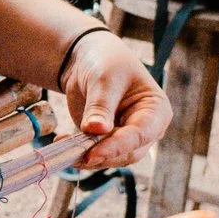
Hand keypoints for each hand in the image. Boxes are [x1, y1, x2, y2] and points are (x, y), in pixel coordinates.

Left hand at [61, 30, 169, 169]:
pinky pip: (95, 153)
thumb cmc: (105, 62)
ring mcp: (126, 137)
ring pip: (111, 158)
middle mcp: (146, 129)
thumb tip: (95, 130)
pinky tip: (62, 142)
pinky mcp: (107, 141)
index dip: (117, 146)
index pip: (140, 135)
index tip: (93, 153)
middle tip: (76, 155)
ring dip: (88, 157)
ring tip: (65, 150)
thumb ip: (100, 106)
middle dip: (102, 155)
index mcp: (156, 111)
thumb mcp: (104, 80)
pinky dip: (79, 152)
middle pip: (128, 152)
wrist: (88, 59)